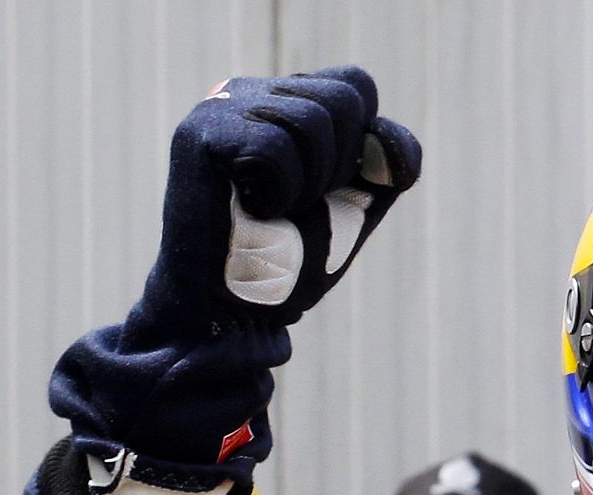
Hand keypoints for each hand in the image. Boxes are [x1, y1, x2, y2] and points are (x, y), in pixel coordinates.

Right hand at [132, 65, 421, 340]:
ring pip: (312, 120)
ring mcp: (223, 107)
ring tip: (273, 209)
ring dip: (310, 185)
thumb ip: (389, 161)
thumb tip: (381, 138)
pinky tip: (250, 209)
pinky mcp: (202, 135)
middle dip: (339, 168)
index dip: (366, 144)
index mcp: (289, 101)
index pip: (357, 86)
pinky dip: (280, 194)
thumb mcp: (360, 202)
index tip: (334, 188)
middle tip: (297, 204)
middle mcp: (254, 92)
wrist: (239, 310)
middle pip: (343, 98)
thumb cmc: (294, 258)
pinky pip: (275, 148)